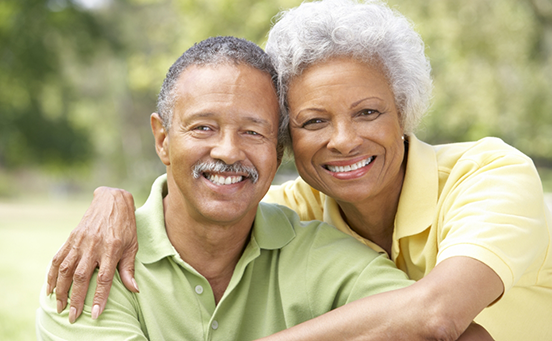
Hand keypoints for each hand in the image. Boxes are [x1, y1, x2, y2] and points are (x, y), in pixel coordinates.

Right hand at [47, 186, 138, 322]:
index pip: (104, 278)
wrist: (112, 200)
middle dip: (75, 298)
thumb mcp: (133, 245)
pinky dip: (52, 274)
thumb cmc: (126, 225)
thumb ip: (129, 268)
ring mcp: (80, 241)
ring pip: (66, 269)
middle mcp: (94, 246)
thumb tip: (134, 289)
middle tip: (72, 316)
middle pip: (81, 277)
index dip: (99, 297)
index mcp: (112, 248)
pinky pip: (58, 258)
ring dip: (61, 289)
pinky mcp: (71, 237)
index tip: (95, 314)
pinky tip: (50, 288)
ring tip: (59, 306)